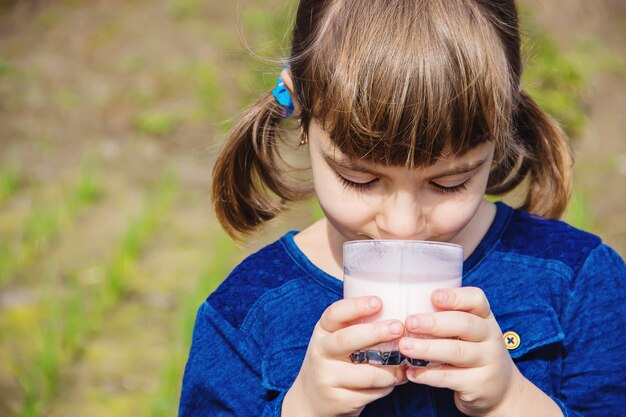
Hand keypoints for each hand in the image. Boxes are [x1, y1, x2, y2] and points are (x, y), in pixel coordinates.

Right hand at [282, 296, 407, 416]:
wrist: (312, 398)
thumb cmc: (334, 360)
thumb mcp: (335, 339)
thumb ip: (356, 326)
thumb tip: (396, 313)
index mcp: (322, 331)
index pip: (335, 314)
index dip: (356, 306)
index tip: (378, 302)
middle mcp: (321, 352)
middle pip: (347, 339)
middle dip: (375, 332)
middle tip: (398, 327)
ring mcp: (327, 378)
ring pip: (366, 373)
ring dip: (391, 369)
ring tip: (405, 363)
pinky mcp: (338, 400)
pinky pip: (371, 393)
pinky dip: (387, 386)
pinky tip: (394, 380)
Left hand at [399, 287, 523, 415]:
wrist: (500, 390)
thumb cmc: (472, 351)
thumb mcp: (468, 332)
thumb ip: (445, 319)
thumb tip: (404, 307)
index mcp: (485, 317)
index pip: (476, 299)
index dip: (455, 297)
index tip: (433, 296)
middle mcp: (490, 336)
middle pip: (465, 324)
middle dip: (434, 323)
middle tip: (409, 323)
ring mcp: (488, 361)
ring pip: (456, 352)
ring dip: (427, 349)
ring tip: (404, 347)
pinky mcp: (480, 384)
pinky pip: (451, 378)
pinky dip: (428, 375)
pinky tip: (411, 372)